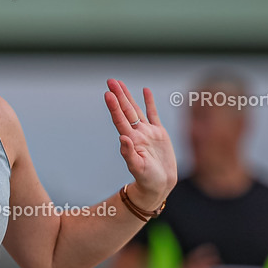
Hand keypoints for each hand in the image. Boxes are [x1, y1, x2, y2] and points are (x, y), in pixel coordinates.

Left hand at [104, 79, 176, 211]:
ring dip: (128, 96)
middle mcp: (137, 134)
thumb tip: (122, 138)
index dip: (114, 107)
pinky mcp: (159, 134)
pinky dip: (149, 102)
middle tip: (110, 81)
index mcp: (131, 140)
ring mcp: (147, 133)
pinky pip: (153, 114)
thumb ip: (129, 154)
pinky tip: (145, 91)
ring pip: (136, 110)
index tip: (107, 94)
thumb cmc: (147, 180)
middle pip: (126, 110)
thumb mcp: (138, 168)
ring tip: (119, 83)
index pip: (120, 120)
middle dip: (118, 95)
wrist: (159, 186)